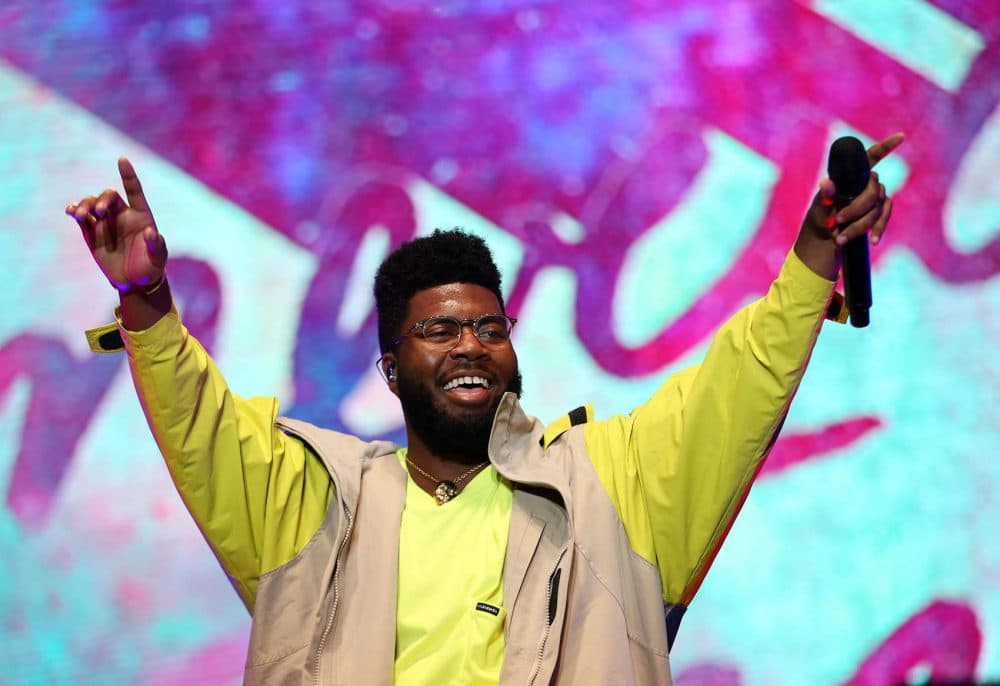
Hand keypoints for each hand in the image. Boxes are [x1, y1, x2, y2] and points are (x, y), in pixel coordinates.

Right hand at [67, 158, 166, 292]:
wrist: (135, 282)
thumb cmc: (151, 267)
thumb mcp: (158, 258)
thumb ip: (156, 245)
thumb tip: (152, 232)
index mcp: (141, 216)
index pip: (134, 191)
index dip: (128, 175)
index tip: (122, 160)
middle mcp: (121, 215)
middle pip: (109, 196)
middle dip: (102, 200)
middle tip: (99, 212)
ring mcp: (105, 223)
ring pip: (91, 204)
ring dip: (85, 205)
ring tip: (80, 215)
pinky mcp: (91, 233)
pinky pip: (81, 218)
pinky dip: (74, 211)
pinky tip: (71, 212)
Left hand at [795, 132, 903, 279]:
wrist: (824, 240)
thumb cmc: (820, 220)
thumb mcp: (818, 209)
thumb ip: (824, 196)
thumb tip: (825, 181)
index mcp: (851, 177)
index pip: (870, 158)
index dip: (886, 146)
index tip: (901, 136)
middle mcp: (866, 184)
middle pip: (872, 191)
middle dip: (856, 209)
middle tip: (837, 221)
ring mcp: (875, 198)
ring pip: (877, 208)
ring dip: (860, 225)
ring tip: (840, 239)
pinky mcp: (879, 213)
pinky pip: (884, 217)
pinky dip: (877, 229)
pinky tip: (872, 240)